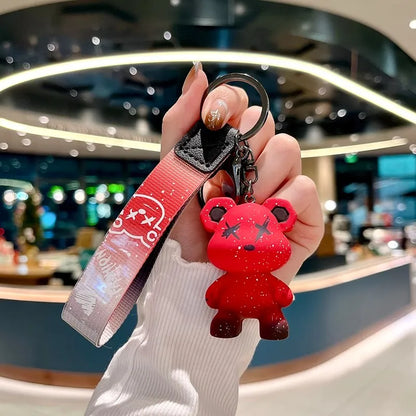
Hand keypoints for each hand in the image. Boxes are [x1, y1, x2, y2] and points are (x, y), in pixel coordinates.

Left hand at [161, 63, 323, 283]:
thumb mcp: (172, 174)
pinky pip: (303, 186)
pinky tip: (263, 224)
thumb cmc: (186, 228)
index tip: (214, 121)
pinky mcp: (304, 212)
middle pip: (265, 122)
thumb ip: (180, 124)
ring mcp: (284, 184)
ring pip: (287, 148)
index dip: (230, 101)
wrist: (201, 277)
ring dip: (257, 180)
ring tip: (239, 210)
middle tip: (221, 184)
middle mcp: (259, 161)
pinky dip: (279, 204)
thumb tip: (199, 74)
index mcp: (230, 149)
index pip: (240, 103)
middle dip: (240, 150)